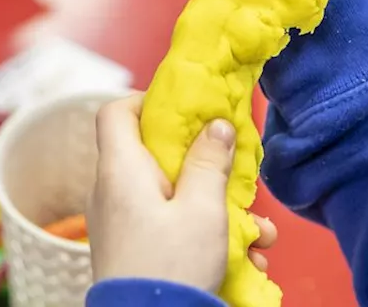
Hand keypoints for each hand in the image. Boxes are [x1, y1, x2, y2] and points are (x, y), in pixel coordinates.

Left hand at [89, 94, 278, 291]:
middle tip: (232, 171)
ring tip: (255, 230)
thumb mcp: (203, 209)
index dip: (148, 101)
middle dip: (200, 161)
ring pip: (168, 194)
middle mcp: (111, 192)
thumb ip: (210, 163)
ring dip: (212, 205)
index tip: (186, 110)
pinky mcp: (130, 248)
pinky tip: (244, 255)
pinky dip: (200, 231)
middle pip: (151, 153)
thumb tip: (216, 126)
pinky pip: (165, 225)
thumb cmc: (171, 266)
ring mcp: (118, 222)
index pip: (116, 112)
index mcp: (122, 171)